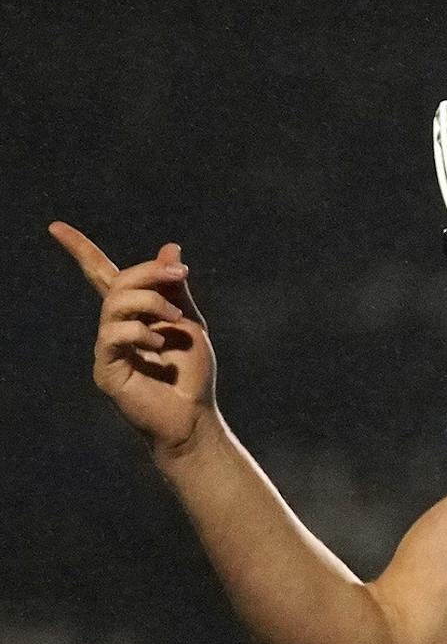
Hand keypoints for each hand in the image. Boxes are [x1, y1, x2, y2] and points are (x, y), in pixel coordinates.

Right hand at [49, 223, 221, 463]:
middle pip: (116, 283)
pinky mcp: (106, 368)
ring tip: (174, 319)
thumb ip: (176, 288)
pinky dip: (139, 331)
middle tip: (179, 274)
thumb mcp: (189, 322)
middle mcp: (114, 327)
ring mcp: (107, 347)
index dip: (80, 251)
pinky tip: (159, 343)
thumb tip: (170, 248)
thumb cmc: (190, 374)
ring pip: (114, 305)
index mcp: (133, 314)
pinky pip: (112, 336)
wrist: (194, 417)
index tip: (56, 226)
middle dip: (147, 272)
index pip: (101, 275)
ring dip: (149, 302)